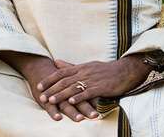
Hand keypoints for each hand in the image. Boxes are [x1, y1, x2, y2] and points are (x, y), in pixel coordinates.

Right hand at [0, 51, 98, 121]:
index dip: (93, 101)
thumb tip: (98, 90)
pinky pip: (49, 107)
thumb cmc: (57, 76)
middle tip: (94, 115)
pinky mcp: (45, 99)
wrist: (38, 68)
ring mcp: (55, 95)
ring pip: (65, 104)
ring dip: (73, 112)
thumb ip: (82, 84)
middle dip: (86, 108)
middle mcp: (65, 92)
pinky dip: (54, 112)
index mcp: (73, 86)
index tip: (101, 107)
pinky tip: (58, 118)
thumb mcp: (70, 77)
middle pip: (77, 101)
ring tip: (79, 118)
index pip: (85, 94)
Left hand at [37, 55, 151, 107]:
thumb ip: (70, 66)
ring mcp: (92, 79)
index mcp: (80, 67)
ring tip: (51, 100)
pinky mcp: (101, 87)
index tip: (38, 86)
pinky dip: (79, 97)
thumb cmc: (104, 70)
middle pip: (65, 80)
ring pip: (74, 87)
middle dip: (51, 89)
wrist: (124, 71)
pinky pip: (88, 92)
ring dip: (61, 94)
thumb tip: (55, 62)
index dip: (49, 79)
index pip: (61, 72)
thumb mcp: (86, 66)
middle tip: (41, 96)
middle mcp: (84, 72)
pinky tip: (71, 102)